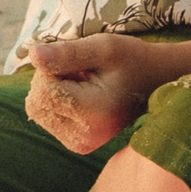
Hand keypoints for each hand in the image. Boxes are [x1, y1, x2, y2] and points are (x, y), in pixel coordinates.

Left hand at [23, 35, 162, 153]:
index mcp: (92, 113)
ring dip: (53, 91)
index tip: (79, 63)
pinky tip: (82, 96)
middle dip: (50, 81)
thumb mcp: (104, 47)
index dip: (52, 68)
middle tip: (81, 73)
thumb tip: (33, 55)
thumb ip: (67, 52)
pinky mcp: (77, 144)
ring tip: (84, 84)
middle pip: (36, 103)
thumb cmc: (132, 60)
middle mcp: (84, 137)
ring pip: (38, 111)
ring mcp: (80, 144)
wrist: (157, 82)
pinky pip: (47, 118)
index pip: (42, 91)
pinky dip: (58, 102)